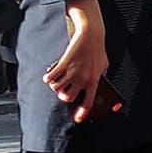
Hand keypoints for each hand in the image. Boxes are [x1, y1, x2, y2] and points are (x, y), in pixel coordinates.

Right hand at [45, 0, 108, 122]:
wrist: (90, 34)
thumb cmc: (97, 49)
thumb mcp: (103, 65)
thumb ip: (100, 77)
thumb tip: (98, 86)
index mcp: (94, 80)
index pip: (88, 102)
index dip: (82, 113)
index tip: (77, 119)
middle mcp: (83, 79)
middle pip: (67, 98)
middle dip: (64, 95)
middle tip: (64, 88)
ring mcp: (72, 72)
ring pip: (57, 89)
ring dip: (55, 85)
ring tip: (57, 79)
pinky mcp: (63, 64)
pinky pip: (50, 78)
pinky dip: (48, 78)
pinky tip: (50, 74)